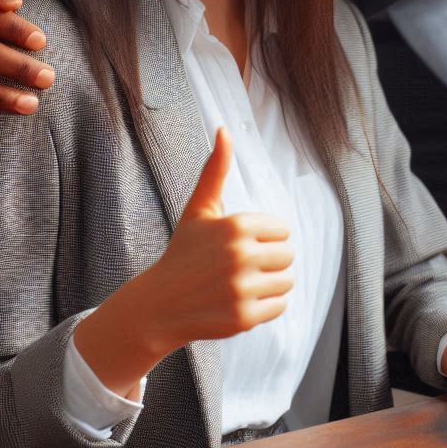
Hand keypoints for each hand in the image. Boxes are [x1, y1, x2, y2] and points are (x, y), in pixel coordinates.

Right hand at [142, 128, 294, 347]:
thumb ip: (216, 170)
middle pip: (288, 255)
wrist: (158, 306)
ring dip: (270, 283)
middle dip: (269, 261)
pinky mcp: (244, 318)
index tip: (240, 245)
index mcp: (237, 225)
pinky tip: (239, 301)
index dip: (264, 237)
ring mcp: (242, 288)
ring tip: (241, 284)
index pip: (282, 230)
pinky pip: (280, 306)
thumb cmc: (183, 252)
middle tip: (240, 267)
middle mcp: (241, 255)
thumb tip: (224, 130)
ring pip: (287, 281)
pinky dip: (265, 306)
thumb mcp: (199, 209)